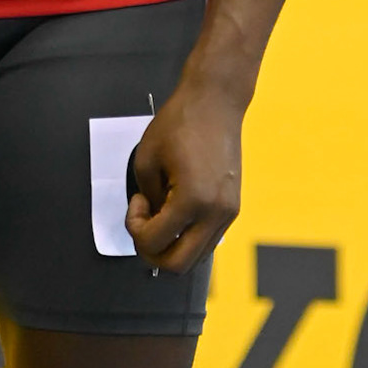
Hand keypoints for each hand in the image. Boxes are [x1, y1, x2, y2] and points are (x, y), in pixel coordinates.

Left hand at [125, 79, 242, 274]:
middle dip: (152, 252)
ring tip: (160, 213)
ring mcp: (228, 213)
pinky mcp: (232, 208)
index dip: (135, 228)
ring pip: (196, 257)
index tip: (136, 205)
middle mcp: (216, 213)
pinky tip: (176, 211)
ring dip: (171, 245)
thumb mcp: (146, 159)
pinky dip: (186, 236)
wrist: (216, 101)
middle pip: (179, 265)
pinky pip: (206, 240)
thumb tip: (152, 221)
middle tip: (142, 227)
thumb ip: (147, 199)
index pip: (155, 243)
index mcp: (193, 200)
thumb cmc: (181, 121)